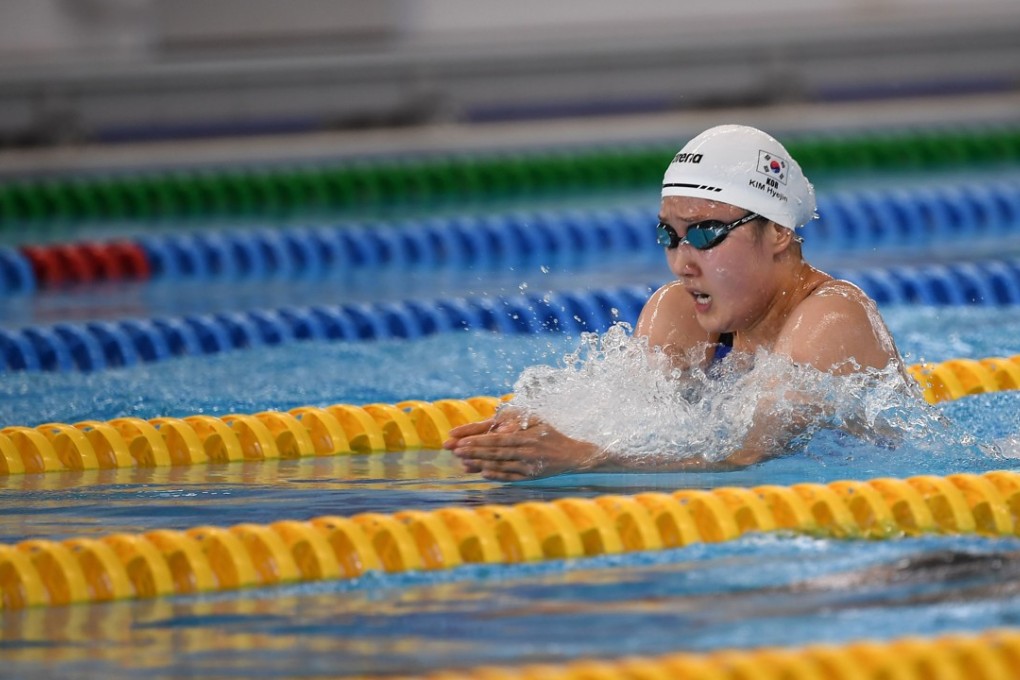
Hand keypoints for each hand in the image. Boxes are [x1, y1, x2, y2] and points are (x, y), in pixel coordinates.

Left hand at [443, 409, 600, 481]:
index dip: (477, 440)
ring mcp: (528, 466)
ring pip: (500, 465)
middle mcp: (526, 452)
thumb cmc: (551, 434)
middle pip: (494, 452)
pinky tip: (482, 473)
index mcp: (526, 437)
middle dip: (472, 451)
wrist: (573, 455)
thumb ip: (517, 422)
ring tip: (463, 462)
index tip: (461, 440)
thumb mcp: (537, 421)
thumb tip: (499, 428)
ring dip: (480, 464)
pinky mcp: (530, 476)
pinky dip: (495, 475)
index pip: (497, 439)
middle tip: (454, 451)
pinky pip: (509, 476)